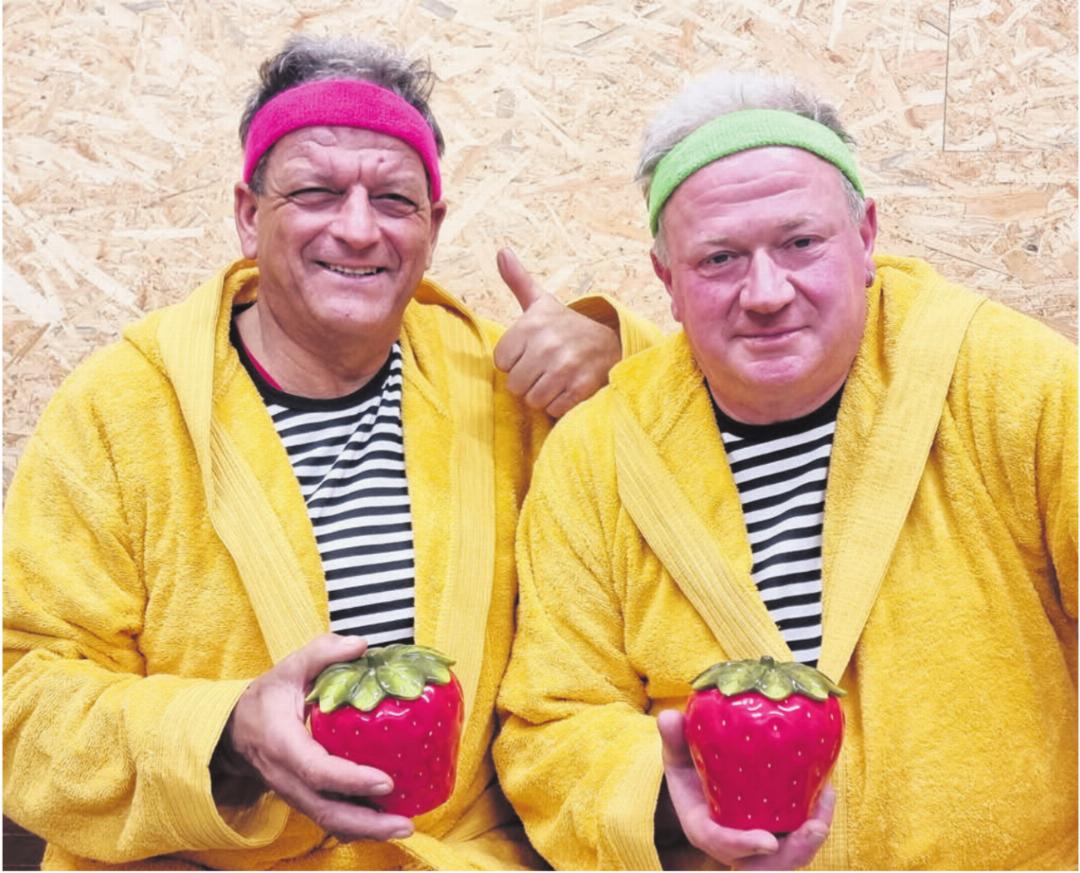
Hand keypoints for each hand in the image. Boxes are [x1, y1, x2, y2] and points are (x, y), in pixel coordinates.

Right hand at [226, 634, 415, 841]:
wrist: (235, 730)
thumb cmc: (266, 698)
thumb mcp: (288, 668)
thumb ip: (321, 653)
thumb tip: (361, 646)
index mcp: (283, 745)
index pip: (317, 770)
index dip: (350, 780)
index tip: (385, 782)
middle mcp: (288, 778)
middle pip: (327, 812)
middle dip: (367, 824)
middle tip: (406, 824)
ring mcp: (296, 793)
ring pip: (330, 822)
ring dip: (367, 831)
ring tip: (405, 827)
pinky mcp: (305, 798)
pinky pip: (331, 818)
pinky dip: (359, 826)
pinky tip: (387, 821)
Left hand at [492, 247, 620, 417]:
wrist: (611, 343)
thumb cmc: (566, 327)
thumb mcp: (541, 303)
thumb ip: (518, 281)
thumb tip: (501, 251)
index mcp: (532, 324)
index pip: (501, 362)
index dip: (515, 362)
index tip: (531, 352)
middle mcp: (547, 344)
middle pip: (515, 385)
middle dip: (528, 381)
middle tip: (546, 368)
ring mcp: (565, 367)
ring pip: (533, 400)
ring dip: (544, 395)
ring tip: (557, 378)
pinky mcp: (580, 388)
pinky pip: (554, 409)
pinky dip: (561, 404)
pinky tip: (570, 387)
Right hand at [657, 710, 832, 869]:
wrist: (702, 779)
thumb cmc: (690, 768)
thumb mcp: (676, 755)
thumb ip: (673, 738)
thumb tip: (668, 716)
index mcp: (703, 827)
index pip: (719, 843)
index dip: (742, 845)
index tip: (768, 841)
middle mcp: (734, 843)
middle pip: (763, 865)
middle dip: (793, 854)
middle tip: (813, 828)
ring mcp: (758, 841)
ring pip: (788, 855)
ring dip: (810, 838)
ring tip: (826, 801)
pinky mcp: (777, 832)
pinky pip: (799, 837)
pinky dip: (816, 818)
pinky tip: (826, 790)